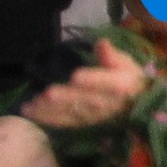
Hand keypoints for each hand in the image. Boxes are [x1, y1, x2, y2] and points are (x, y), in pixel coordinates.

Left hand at [21, 37, 154, 132]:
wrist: (137, 105)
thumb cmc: (129, 79)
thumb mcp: (126, 63)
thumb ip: (112, 56)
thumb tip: (101, 43)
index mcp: (120, 86)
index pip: (108, 84)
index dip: (92, 80)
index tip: (76, 75)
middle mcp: (107, 104)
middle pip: (85, 101)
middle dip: (65, 98)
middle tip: (48, 94)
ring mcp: (93, 116)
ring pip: (71, 113)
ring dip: (50, 110)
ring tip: (32, 103)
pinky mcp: (82, 123)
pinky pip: (63, 122)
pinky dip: (46, 118)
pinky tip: (29, 111)